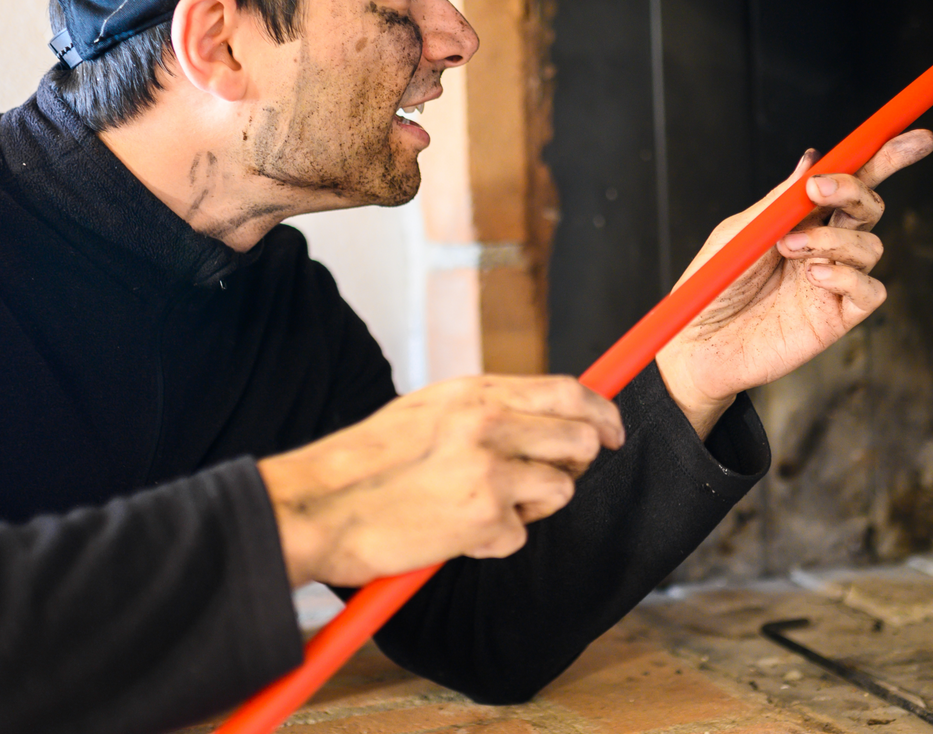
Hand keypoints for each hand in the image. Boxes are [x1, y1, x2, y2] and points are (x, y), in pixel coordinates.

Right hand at [256, 375, 623, 586]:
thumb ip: (486, 409)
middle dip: (575, 464)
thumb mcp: (429, 411)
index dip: (601, 411)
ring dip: (532, 506)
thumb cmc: (369, 462)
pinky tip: (454, 532)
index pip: (567, 390)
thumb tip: (545, 413)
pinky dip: (493, 542)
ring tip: (482, 507)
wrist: (320, 505)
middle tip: (544, 479)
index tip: (612, 431)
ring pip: (561, 490)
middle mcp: (488, 425)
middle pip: (581, 440)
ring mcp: (490, 472)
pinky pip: (521, 535)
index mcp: (475, 393)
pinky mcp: (484, 519)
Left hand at [655, 129, 932, 434]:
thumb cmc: (714, 285)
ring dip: (833, 239)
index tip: (916, 138)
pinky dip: (848, 275)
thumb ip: (780, 200)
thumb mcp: (740, 232)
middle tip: (817, 191)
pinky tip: (815, 276)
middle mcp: (826, 244)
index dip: (886, 156)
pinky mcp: (838, 316)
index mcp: (804, 217)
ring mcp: (835, 280)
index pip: (853, 180)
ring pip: (870, 246)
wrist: (699, 342)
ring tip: (789, 248)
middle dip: (855, 189)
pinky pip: (870, 290)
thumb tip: (813, 159)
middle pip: (870, 206)